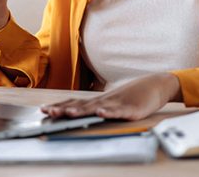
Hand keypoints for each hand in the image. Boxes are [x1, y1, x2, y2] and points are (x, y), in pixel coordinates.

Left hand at [41, 73, 181, 120]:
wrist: (154, 85)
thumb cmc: (131, 96)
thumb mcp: (111, 102)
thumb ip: (97, 107)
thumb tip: (79, 112)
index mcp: (99, 100)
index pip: (75, 103)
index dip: (60, 106)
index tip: (44, 110)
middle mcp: (105, 100)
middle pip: (81, 105)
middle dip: (64, 109)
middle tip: (48, 112)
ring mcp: (117, 103)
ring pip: (97, 107)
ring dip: (82, 110)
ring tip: (69, 113)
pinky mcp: (131, 108)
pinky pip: (119, 111)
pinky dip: (110, 112)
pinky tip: (102, 113)